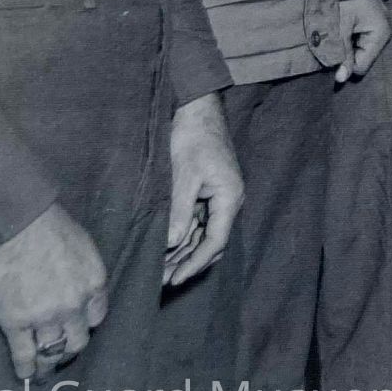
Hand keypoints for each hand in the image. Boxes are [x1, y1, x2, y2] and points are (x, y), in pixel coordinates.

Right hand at [0, 203, 108, 380]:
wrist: (17, 223)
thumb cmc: (49, 225)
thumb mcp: (82, 245)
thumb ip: (84, 270)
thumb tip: (77, 282)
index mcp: (93, 284)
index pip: (96, 317)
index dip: (85, 324)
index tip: (78, 328)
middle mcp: (74, 306)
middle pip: (78, 340)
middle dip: (70, 348)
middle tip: (62, 353)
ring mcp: (45, 318)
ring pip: (52, 352)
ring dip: (48, 364)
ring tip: (43, 372)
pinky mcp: (16, 323)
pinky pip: (24, 354)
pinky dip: (25, 368)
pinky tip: (24, 376)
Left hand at [161, 92, 242, 287]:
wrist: (198, 109)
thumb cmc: (193, 138)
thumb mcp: (184, 175)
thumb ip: (179, 211)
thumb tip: (172, 244)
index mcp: (229, 197)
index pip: (216, 240)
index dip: (196, 263)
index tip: (176, 279)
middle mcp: (228, 201)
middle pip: (211, 243)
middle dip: (189, 263)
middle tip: (163, 281)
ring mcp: (218, 197)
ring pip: (203, 234)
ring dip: (184, 252)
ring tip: (161, 271)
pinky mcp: (208, 192)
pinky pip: (198, 222)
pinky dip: (183, 236)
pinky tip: (168, 248)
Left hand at [335, 0, 391, 83]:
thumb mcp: (341, 25)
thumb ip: (341, 52)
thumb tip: (341, 80)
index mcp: (380, 35)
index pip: (361, 67)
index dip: (344, 63)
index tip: (331, 50)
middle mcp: (384, 35)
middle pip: (361, 59)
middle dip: (346, 52)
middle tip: (335, 35)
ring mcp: (380, 29)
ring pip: (359, 50)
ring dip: (346, 44)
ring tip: (340, 27)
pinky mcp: (373, 24)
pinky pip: (360, 40)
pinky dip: (349, 37)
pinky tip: (345, 24)